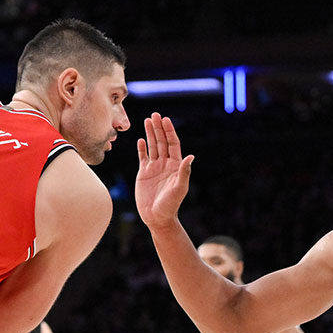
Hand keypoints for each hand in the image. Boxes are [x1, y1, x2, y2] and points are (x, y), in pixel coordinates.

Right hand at [135, 113, 193, 229]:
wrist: (157, 217)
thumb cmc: (171, 205)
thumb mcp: (179, 188)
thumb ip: (184, 172)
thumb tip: (191, 156)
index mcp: (175, 166)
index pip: (173, 144)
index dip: (169, 132)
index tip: (165, 120)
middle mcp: (165, 164)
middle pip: (162, 142)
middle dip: (159, 128)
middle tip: (155, 115)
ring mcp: (154, 168)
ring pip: (152, 146)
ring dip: (150, 133)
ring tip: (147, 120)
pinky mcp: (144, 173)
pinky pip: (143, 157)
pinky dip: (142, 148)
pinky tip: (141, 139)